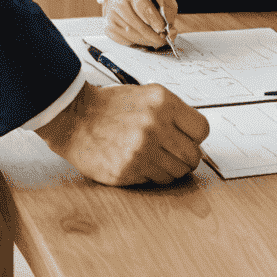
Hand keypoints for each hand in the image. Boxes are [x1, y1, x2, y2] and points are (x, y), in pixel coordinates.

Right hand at [36, 81, 209, 185]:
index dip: (196, 137)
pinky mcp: (128, 171)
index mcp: (162, 102)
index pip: (202, 130)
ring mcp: (141, 150)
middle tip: (173, 153)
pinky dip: (151, 175)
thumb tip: (194, 135)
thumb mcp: (146, 96)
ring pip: (177, 172)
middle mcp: (155, 125)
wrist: (74, 117)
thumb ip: (172, 113)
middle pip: (192, 155)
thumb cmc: (110, 106)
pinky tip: (139, 163)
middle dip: (186, 157)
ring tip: (155, 158)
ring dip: (169, 169)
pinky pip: (155, 181)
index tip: (189, 139)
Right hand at [96, 0, 179, 50]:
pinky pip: (125, 40)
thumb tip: (170, 30)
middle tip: (163, 39)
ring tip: (156, 40)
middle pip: (136, 24)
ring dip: (146, 40)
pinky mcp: (108, 28)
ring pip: (131, 35)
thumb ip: (167, 11)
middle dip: (152, 35)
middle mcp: (118, 3)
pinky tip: (144, 39)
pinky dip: (137, 42)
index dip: (153, 19)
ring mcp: (111, 16)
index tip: (162, 28)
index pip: (142, 6)